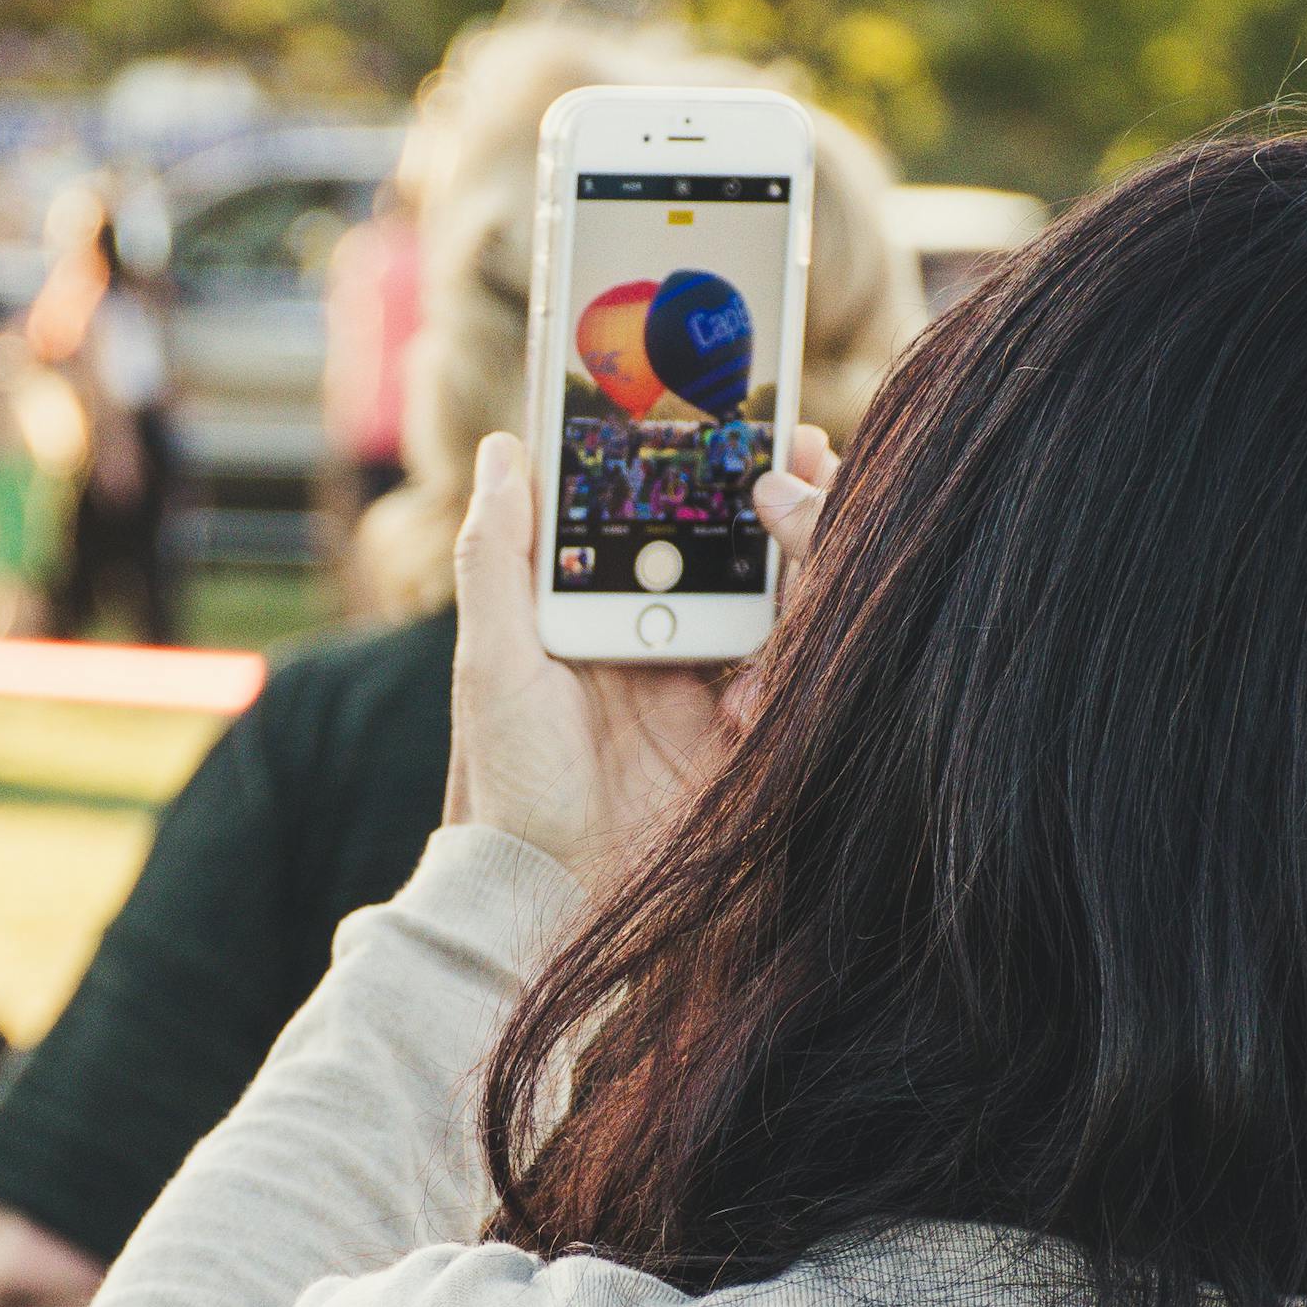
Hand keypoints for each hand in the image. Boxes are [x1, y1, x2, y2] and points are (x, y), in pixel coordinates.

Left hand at [444, 428, 832, 883]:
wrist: (549, 897)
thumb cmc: (507, 782)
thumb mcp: (491, 661)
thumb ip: (498, 557)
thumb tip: (504, 448)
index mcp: (606, 616)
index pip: (663, 524)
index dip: (698, 467)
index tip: (727, 409)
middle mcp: (666, 644)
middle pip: (736, 552)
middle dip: (775, 495)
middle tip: (802, 436)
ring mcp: (711, 690)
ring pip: (779, 602)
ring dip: (803, 550)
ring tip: (816, 497)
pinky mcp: (749, 742)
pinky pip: (797, 677)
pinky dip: (804, 645)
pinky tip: (792, 621)